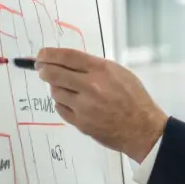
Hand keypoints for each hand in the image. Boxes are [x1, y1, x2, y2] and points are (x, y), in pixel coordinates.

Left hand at [36, 47, 167, 160]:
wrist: (142, 129)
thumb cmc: (135, 100)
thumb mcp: (120, 73)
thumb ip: (94, 67)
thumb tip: (68, 63)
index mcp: (102, 70)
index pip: (66, 56)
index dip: (49, 54)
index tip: (41, 55)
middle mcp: (91, 86)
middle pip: (53, 73)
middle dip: (43, 69)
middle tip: (41, 69)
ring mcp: (84, 106)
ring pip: (55, 92)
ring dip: (56, 88)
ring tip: (67, 89)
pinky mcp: (81, 123)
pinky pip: (60, 108)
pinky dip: (62, 103)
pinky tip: (71, 102)